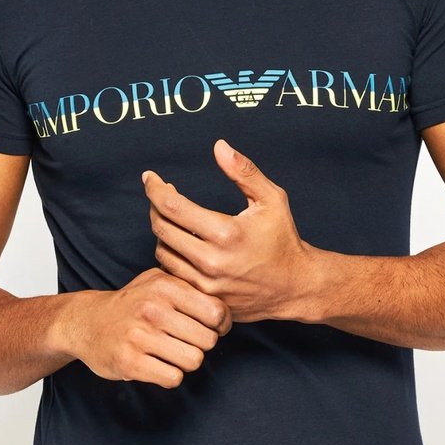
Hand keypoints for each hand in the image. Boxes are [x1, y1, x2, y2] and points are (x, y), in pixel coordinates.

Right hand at [59, 268, 231, 388]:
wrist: (86, 322)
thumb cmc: (131, 302)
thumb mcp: (158, 280)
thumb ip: (190, 287)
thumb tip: (226, 306)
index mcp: (164, 286)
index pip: (217, 311)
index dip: (221, 324)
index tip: (212, 327)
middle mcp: (152, 309)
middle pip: (208, 340)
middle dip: (202, 344)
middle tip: (187, 341)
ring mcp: (139, 336)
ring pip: (194, 361)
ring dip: (187, 361)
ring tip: (173, 352)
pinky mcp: (130, 362)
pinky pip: (173, 378)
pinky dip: (171, 375)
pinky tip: (159, 364)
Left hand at [141, 139, 311, 322]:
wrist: (294, 286)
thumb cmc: (283, 238)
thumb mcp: (271, 199)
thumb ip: (244, 171)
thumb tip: (218, 146)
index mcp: (227, 234)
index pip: (173, 207)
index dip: (155, 189)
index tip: (150, 177)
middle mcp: (213, 262)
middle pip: (162, 228)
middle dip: (155, 206)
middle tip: (160, 194)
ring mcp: (207, 284)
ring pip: (162, 252)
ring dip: (161, 230)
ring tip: (172, 217)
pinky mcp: (204, 297)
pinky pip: (172, 273)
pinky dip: (170, 253)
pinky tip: (179, 240)